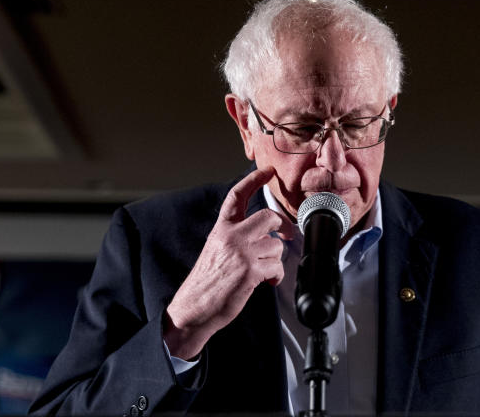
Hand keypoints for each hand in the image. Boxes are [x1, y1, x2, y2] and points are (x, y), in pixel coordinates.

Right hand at [163, 167, 293, 359]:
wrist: (194, 307)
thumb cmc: (206, 282)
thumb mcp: (215, 249)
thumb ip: (235, 237)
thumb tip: (263, 235)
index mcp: (221, 229)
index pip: (237, 197)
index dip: (253, 181)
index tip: (266, 171)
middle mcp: (231, 236)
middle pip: (268, 216)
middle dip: (282, 226)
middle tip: (285, 234)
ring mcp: (241, 252)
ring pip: (276, 245)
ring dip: (276, 260)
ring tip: (265, 271)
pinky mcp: (250, 271)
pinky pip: (277, 267)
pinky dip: (276, 276)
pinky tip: (267, 282)